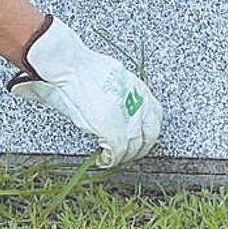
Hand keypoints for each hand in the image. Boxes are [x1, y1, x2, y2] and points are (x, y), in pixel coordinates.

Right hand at [8, 16, 162, 167]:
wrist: (72, 68)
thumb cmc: (86, 68)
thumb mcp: (116, 76)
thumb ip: (125, 93)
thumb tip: (121, 104)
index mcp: (141, 90)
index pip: (155, 117)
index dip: (149, 131)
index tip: (142, 137)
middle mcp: (139, 106)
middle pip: (148, 136)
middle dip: (138, 148)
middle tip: (127, 153)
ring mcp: (128, 120)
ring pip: (133, 147)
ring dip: (123, 156)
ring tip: (112, 157)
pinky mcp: (114, 132)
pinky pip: (117, 152)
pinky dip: (109, 160)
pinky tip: (102, 159)